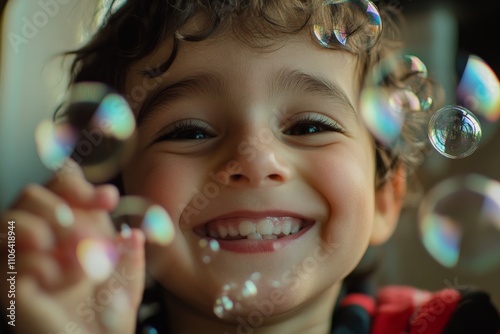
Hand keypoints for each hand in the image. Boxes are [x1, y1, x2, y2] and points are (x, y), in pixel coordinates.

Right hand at [0, 163, 144, 333]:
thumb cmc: (107, 321)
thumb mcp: (127, 282)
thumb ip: (130, 256)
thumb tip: (133, 234)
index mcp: (71, 232)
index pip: (60, 188)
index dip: (80, 186)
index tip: (108, 200)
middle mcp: (42, 243)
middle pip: (30, 194)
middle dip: (60, 207)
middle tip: (86, 236)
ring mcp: (21, 263)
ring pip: (7, 219)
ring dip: (44, 229)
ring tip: (75, 258)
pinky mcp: (8, 287)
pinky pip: (8, 260)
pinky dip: (38, 265)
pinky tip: (59, 282)